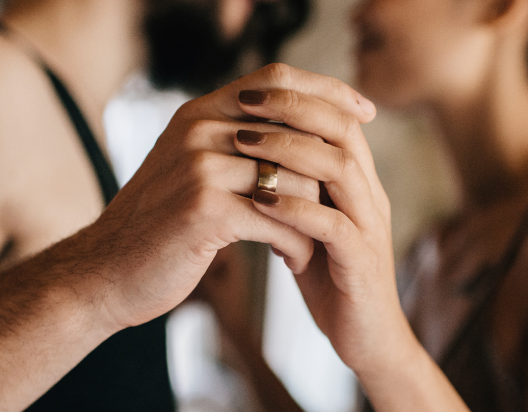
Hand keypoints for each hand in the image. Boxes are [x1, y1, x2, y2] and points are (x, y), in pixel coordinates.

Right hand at [89, 64, 376, 332]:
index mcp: (200, 114)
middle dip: (331, 167)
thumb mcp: (191, 168)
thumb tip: (295, 132)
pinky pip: (278, 219)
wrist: (107, 269)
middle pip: (296, 129)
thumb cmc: (161, 223)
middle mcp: (200, 130)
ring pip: (295, 178)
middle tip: (343, 201)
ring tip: (311, 241)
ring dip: (313, 217)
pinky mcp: (204, 209)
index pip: (278, 80)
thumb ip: (232, 143)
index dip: (327, 90)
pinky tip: (294, 261)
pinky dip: (296, 244)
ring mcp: (200, 167)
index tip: (363, 111)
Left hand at [231, 85, 409, 370]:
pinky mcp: (362, 262)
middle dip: (291, 109)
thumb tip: (254, 163)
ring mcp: (369, 227)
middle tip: (244, 102)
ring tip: (243, 142)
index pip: (335, 118)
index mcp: (357, 182)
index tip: (250, 90)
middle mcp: (369, 195)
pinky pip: (333, 225)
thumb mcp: (311, 224)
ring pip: (338, 168)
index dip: (297, 97)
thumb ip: (296, 191)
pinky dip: (295, 208)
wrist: (364, 335)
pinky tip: (259, 201)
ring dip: (288, 151)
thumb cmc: (330, 275)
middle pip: (340, 130)